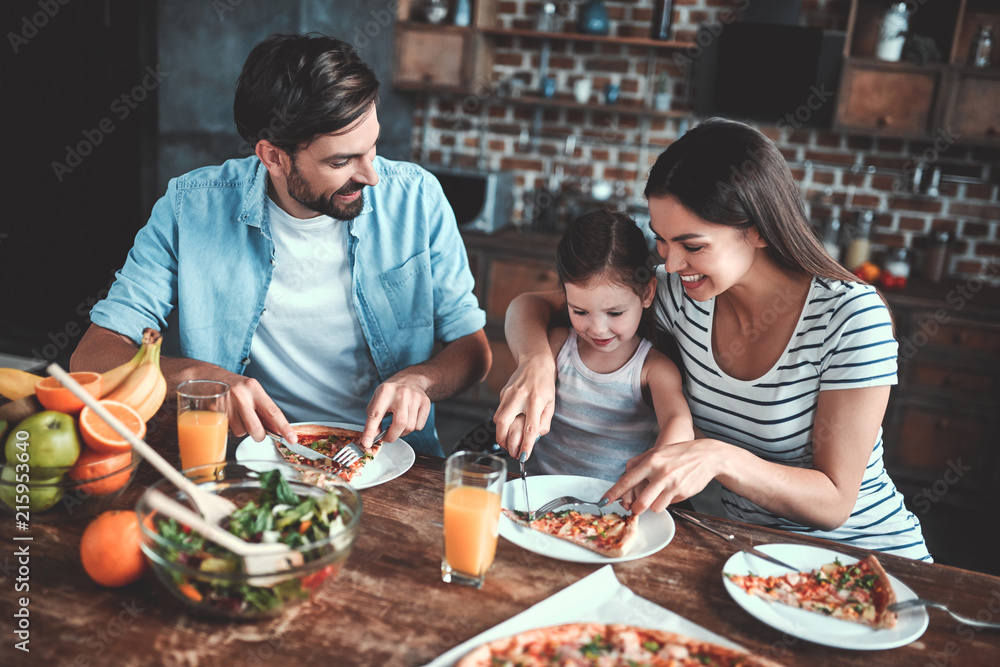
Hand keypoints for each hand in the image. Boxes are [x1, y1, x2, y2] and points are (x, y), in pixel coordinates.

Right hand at [206, 374, 296, 445]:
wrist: (205, 376)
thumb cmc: (232, 386)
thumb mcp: (251, 391)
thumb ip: (263, 408)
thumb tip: (277, 430)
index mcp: (254, 388)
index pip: (273, 412)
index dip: (284, 428)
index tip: (292, 438)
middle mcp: (241, 395)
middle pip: (256, 429)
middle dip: (259, 435)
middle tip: (257, 431)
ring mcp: (226, 403)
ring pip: (241, 432)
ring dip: (241, 429)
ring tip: (236, 414)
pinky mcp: (214, 411)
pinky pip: (227, 430)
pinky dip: (229, 427)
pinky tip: (226, 414)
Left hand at [360, 378, 430, 448]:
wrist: (412, 379)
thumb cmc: (392, 392)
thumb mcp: (377, 399)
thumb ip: (373, 417)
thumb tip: (373, 436)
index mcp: (385, 391)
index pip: (376, 414)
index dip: (370, 431)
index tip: (366, 443)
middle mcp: (402, 394)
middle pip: (399, 424)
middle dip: (391, 436)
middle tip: (386, 437)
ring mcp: (415, 398)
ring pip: (410, 427)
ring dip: (402, 432)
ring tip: (398, 424)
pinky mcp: (425, 403)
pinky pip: (419, 426)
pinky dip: (412, 428)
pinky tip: (409, 419)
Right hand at [493, 354, 555, 457]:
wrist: (535, 362)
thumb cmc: (545, 383)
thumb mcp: (550, 403)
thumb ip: (544, 421)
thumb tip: (534, 437)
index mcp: (535, 400)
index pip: (529, 428)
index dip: (526, 445)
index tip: (524, 456)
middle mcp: (519, 397)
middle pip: (503, 423)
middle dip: (502, 440)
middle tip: (509, 450)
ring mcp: (508, 394)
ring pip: (497, 418)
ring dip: (500, 433)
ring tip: (507, 441)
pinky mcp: (502, 393)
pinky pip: (500, 411)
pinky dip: (503, 422)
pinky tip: (509, 425)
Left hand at [602, 439, 722, 514]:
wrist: (707, 455)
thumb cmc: (679, 453)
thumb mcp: (657, 451)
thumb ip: (639, 462)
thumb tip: (625, 477)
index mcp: (651, 461)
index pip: (628, 481)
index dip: (614, 493)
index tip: (605, 500)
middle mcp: (660, 473)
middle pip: (641, 502)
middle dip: (636, 509)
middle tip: (635, 508)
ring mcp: (673, 484)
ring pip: (655, 507)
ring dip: (654, 505)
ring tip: (660, 494)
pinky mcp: (683, 493)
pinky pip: (669, 504)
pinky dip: (667, 501)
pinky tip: (673, 490)